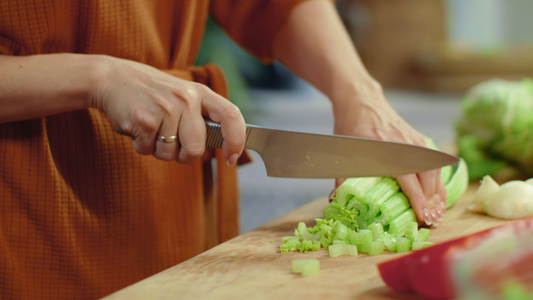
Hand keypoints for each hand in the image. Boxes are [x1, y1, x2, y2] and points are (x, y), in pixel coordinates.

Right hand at [89, 56, 245, 164]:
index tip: (232, 158)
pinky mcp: (145, 120)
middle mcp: (186, 99)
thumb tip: (221, 146)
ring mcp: (166, 109)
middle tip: (171, 143)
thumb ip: (200, 116)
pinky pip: (149, 151)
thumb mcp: (182, 95)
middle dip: (184, 156)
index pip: (231, 116)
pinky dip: (142, 146)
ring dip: (159, 150)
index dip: (236, 140)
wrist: (112, 78)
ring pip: (171, 154)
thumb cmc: (151, 92)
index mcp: (200, 93)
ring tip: (151, 129)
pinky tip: (137, 128)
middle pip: (196, 149)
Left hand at [329, 81, 444, 226]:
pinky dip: (438, 179)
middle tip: (433, 221)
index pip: (408, 180)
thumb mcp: (342, 151)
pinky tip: (438, 193)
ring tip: (438, 212)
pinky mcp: (418, 138)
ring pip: (434, 170)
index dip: (418, 201)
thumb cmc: (350, 128)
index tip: (424, 217)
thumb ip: (342, 177)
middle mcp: (404, 145)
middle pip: (427, 178)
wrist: (361, 100)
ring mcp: (414, 140)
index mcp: (386, 150)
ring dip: (438, 192)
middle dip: (432, 201)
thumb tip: (335, 201)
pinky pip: (433, 162)